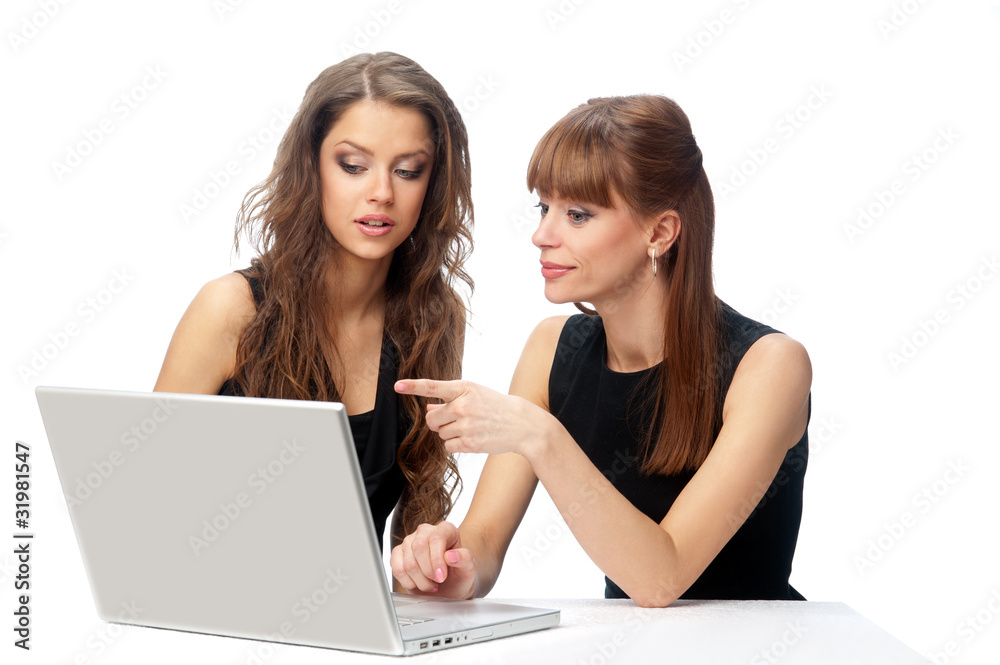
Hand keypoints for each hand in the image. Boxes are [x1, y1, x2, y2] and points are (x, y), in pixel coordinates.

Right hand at [390, 522, 476, 598]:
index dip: (437, 559)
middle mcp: (426, 531)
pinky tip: (418, 583)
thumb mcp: (469, 569)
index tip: (441, 577)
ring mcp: (410, 541)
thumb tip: (451, 555)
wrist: (448, 587)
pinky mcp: (398, 553)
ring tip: (431, 584)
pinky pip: (397, 569)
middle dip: (428, 571)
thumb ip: (465, 559)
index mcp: (446, 529)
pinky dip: (408, 582)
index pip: (436, 538)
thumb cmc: (458, 575)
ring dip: (420, 580)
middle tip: (437, 581)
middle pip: (419, 547)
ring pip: (408, 562)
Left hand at [394, 379, 554, 457]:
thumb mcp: (475, 395)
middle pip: (432, 419)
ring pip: (440, 433)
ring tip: (471, 427)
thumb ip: (450, 400)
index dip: (413, 386)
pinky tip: (473, 437)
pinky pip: (449, 446)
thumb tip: (427, 409)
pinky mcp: (469, 443)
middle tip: (456, 419)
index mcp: (464, 388)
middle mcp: (463, 406)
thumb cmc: (496, 407)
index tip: (397, 386)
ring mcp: (466, 425)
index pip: (433, 387)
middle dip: (438, 422)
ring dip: (450, 432)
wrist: (522, 424)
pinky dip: (457, 444)